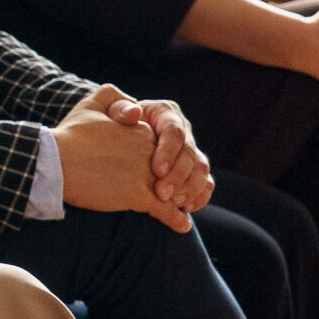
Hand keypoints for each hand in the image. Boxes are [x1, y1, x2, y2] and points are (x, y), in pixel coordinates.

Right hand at [52, 84, 192, 234]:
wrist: (54, 161)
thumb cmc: (69, 135)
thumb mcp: (92, 103)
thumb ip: (116, 98)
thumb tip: (134, 107)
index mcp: (143, 130)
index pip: (163, 148)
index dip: (161, 161)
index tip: (158, 172)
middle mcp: (150, 150)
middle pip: (173, 169)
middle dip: (176, 182)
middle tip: (178, 195)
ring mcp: (147, 173)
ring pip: (174, 190)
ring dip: (179, 201)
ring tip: (180, 210)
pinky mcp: (140, 195)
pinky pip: (168, 210)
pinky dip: (177, 219)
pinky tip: (182, 225)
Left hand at [121, 98, 213, 214]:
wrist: (117, 140)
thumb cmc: (113, 127)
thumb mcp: (112, 114)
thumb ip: (120, 110)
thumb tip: (134, 112)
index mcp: (166, 113)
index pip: (174, 131)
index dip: (168, 152)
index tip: (157, 171)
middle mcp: (183, 131)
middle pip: (189, 153)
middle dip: (178, 176)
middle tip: (163, 194)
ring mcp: (190, 150)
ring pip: (201, 169)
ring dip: (190, 188)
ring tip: (174, 203)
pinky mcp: (193, 169)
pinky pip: (205, 183)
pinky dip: (199, 196)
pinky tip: (186, 208)